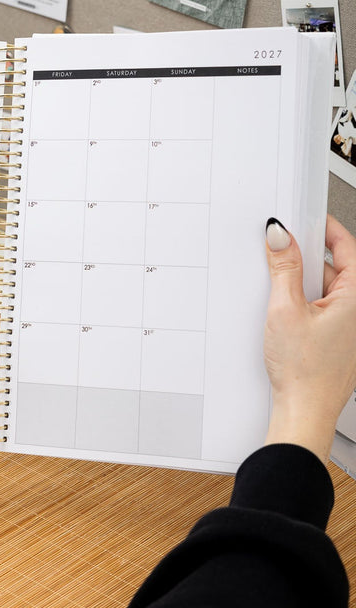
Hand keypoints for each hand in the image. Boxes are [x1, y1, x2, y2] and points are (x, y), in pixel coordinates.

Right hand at [263, 216, 355, 462]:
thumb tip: (280, 236)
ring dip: (302, 284)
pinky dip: (303, 302)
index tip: (305, 218)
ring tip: (279, 295)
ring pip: (326, 288)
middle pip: (335, 267)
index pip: (347, 247)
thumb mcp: (285, 309)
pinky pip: (321, 307)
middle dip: (306, 259)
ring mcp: (350, 326)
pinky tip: (283, 313)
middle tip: (281, 254)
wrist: (304, 411)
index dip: (325, 229)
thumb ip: (283, 268)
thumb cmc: (305, 371)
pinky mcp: (338, 338)